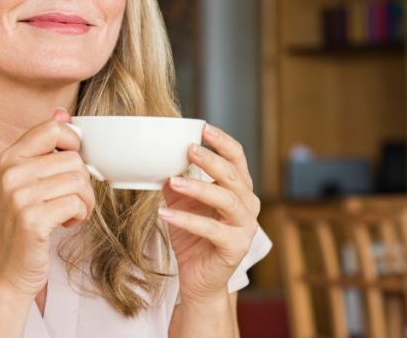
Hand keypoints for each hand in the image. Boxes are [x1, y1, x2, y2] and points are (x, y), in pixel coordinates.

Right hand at [0, 109, 95, 299]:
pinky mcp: (32, 219)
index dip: (74, 143)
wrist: (7, 270)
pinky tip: (65, 224)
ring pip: (79, 181)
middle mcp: (11, 172)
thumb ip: (44, 146)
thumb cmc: (22, 225)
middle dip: (82, 182)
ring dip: (84, 202)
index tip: (72, 166)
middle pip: (73, 158)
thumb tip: (64, 112)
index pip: (53, 128)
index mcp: (9, 157)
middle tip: (71, 201)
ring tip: (69, 213)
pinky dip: (79, 215)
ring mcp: (20, 195)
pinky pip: (76, 203)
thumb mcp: (28, 181)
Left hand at [158, 123, 259, 305]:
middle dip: (211, 160)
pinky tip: (164, 213)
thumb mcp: (182, 202)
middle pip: (233, 176)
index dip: (223, 142)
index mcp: (239, 189)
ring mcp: (245, 227)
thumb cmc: (193, 238)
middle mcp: (248, 205)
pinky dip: (187, 220)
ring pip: (225, 200)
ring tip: (173, 181)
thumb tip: (158, 156)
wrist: (199, 279)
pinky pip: (211, 229)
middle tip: (189, 148)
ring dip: (199, 188)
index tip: (204, 127)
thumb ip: (176, 179)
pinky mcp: (235, 247)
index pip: (237, 159)